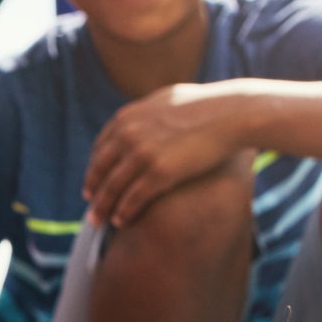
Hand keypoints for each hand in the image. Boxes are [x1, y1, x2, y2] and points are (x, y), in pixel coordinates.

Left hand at [82, 82, 248, 226]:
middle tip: (90, 207)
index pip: (100, 148)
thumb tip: (139, 119)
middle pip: (100, 170)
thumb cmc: (206, 106)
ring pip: (112, 188)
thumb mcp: (166, 100)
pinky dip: (123, 212)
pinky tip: (121, 222)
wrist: (231, 114)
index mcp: (127, 117)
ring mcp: (142, 154)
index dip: (94, 168)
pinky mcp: (159, 173)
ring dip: (103, 207)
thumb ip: (146, 114)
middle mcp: (129, 135)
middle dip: (93, 191)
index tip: (92, 183)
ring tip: (99, 222)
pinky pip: (132, 198)